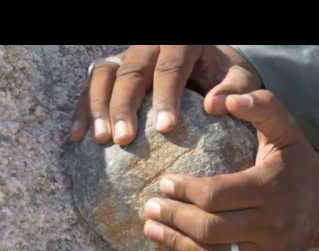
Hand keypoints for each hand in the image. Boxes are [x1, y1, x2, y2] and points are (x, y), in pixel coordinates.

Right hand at [70, 45, 262, 144]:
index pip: (170, 67)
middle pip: (131, 71)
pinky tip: (79, 136)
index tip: (165, 129)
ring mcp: (130, 55)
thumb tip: (213, 106)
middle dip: (125, 106)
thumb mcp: (239, 80)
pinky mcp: (116, 69)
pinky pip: (94, 84)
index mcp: (183, 41)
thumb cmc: (227, 76)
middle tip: (125, 140)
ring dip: (98, 107)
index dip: (166, 97)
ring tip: (102, 140)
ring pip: (105, 74)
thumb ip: (233, 90)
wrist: (210, 64)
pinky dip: (84, 109)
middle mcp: (151, 44)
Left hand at [143, 90, 318, 250]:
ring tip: (152, 230)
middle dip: (173, 218)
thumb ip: (260, 107)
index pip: (215, 195)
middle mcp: (270, 225)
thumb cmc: (298, 164)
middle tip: (150, 208)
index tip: (163, 183)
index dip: (184, 191)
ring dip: (176, 244)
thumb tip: (223, 99)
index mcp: (270, 188)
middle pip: (209, 228)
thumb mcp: (286, 130)